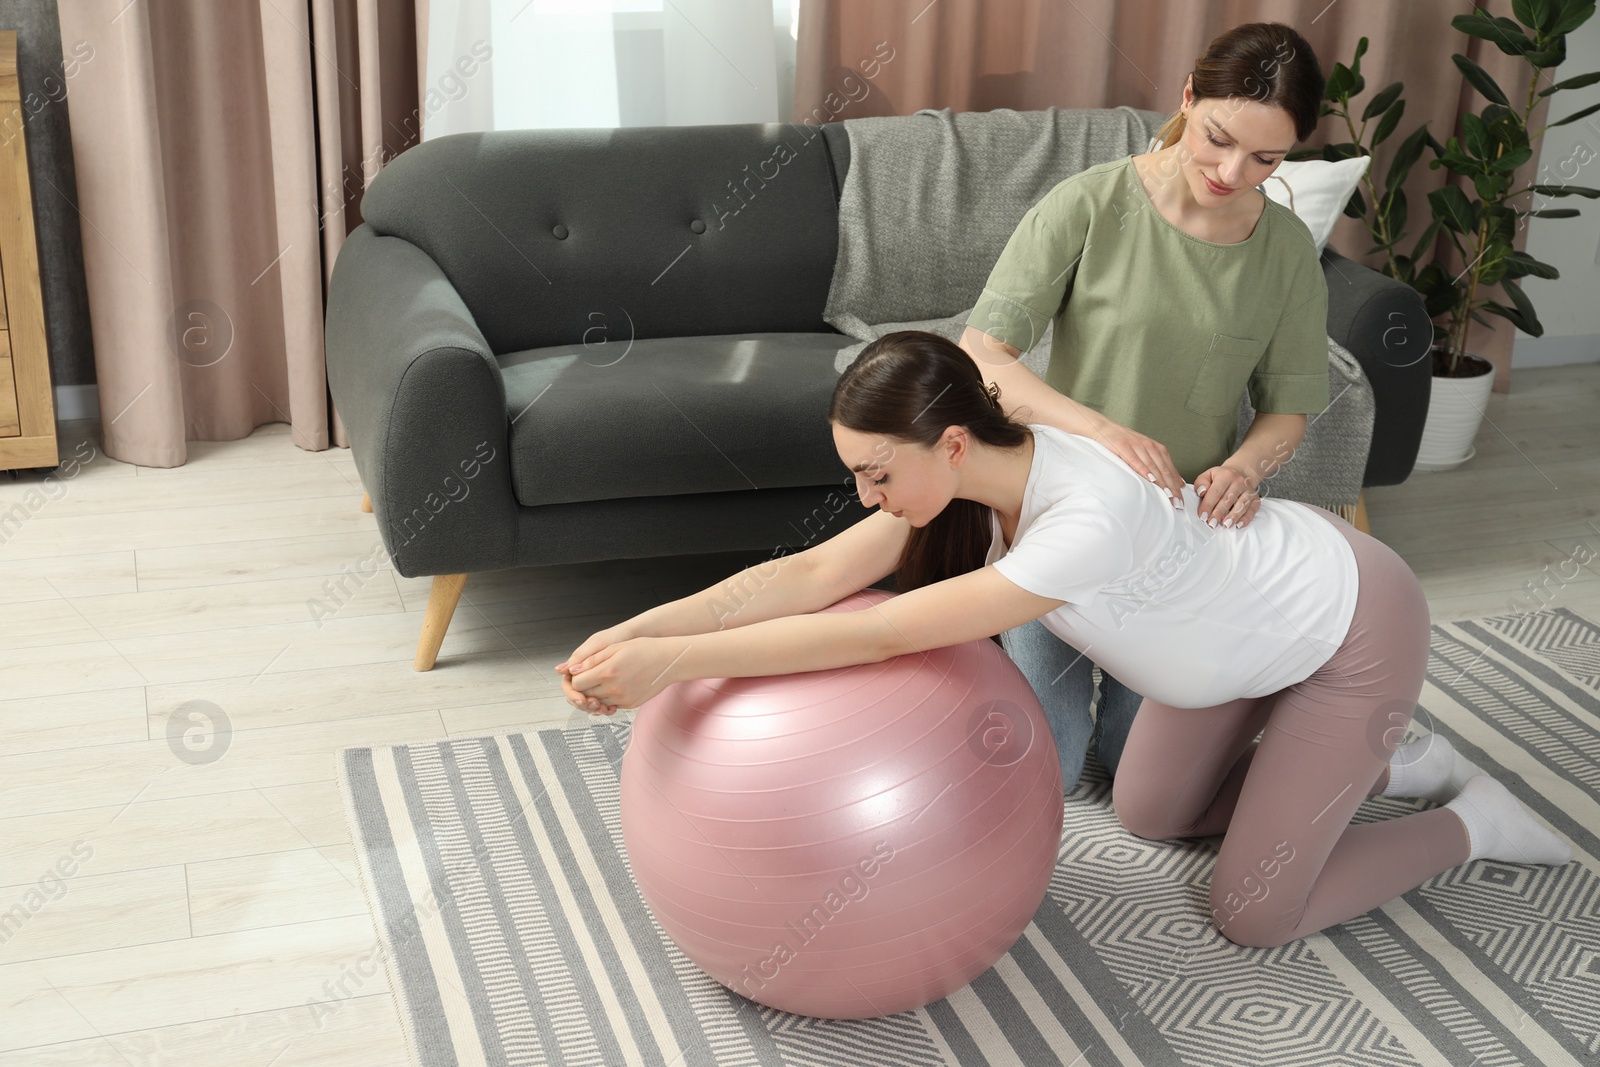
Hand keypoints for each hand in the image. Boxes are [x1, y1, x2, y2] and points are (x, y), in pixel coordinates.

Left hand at [555, 636, 683, 713]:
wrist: (669, 661)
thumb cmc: (645, 649)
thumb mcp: (615, 648)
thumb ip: (592, 660)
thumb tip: (573, 670)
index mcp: (608, 672)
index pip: (578, 683)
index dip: (576, 677)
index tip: (580, 672)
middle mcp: (614, 688)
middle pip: (585, 695)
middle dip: (584, 687)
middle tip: (589, 677)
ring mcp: (623, 699)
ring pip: (597, 702)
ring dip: (595, 694)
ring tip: (603, 680)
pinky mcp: (630, 704)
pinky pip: (611, 705)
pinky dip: (608, 698)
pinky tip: (614, 686)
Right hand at [1091, 424, 1185, 507]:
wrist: (1103, 427)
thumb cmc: (1124, 443)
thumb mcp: (1144, 452)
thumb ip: (1160, 465)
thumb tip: (1178, 482)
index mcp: (1156, 448)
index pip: (1170, 469)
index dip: (1176, 485)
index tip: (1180, 500)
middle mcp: (1149, 446)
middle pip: (1163, 470)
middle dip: (1171, 488)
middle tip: (1177, 502)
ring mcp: (1136, 445)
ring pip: (1152, 466)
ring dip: (1161, 482)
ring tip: (1167, 496)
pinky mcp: (1123, 445)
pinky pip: (1135, 460)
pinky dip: (1143, 470)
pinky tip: (1150, 480)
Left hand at [1194, 465, 1260, 528]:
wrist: (1240, 474)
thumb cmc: (1221, 478)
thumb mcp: (1208, 476)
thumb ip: (1201, 483)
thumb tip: (1201, 492)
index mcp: (1226, 476)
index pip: (1215, 492)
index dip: (1208, 505)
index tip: (1202, 516)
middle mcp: (1239, 482)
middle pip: (1228, 500)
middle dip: (1219, 513)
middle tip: (1212, 523)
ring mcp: (1249, 491)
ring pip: (1242, 505)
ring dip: (1233, 517)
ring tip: (1225, 525)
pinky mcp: (1256, 499)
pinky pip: (1253, 509)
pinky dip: (1246, 518)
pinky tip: (1239, 525)